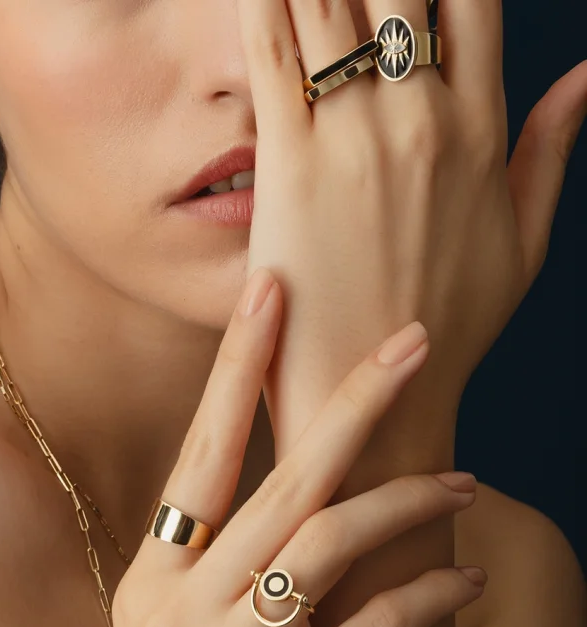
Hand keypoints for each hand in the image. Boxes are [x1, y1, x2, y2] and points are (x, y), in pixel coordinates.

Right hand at [109, 268, 484, 626]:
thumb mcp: (160, 622)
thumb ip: (206, 557)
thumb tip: (280, 491)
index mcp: (159, 569)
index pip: (204, 444)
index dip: (238, 365)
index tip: (272, 293)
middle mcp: (190, 597)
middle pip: (287, 476)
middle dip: (351, 400)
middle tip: (410, 342)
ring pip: (334, 541)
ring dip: (407, 501)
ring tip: (462, 479)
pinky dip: (426, 594)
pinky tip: (460, 574)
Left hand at [237, 0, 586, 452]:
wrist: (382, 396)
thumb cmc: (446, 329)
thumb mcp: (521, 246)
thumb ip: (548, 153)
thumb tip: (584, 75)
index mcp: (479, 133)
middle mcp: (423, 121)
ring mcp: (357, 141)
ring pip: (334, 3)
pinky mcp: (291, 168)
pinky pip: (273, 53)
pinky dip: (262, 2)